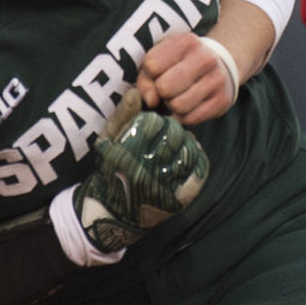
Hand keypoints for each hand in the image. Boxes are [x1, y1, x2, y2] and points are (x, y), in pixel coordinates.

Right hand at [76, 90, 210, 251]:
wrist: (114, 212)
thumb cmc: (110, 169)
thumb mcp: (107, 141)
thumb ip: (122, 116)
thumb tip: (137, 92)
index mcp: (125, 153)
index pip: (152, 123)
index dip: (156, 120)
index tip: (154, 124)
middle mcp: (144, 169)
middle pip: (173, 134)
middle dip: (173, 129)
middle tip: (170, 132)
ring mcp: (164, 185)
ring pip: (188, 150)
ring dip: (186, 142)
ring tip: (178, 144)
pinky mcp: (180, 198)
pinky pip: (198, 169)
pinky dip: (197, 158)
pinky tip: (187, 156)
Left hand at [136, 30, 234, 123]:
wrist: (220, 67)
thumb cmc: (181, 64)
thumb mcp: (161, 59)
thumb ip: (146, 78)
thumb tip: (151, 101)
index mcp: (186, 42)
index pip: (152, 65)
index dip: (150, 75)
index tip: (158, 74)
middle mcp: (205, 58)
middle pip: (164, 87)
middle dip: (161, 92)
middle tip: (168, 89)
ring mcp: (217, 80)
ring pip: (178, 106)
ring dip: (173, 106)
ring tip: (179, 97)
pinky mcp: (222, 100)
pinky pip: (191, 118)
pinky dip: (184, 116)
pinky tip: (190, 106)